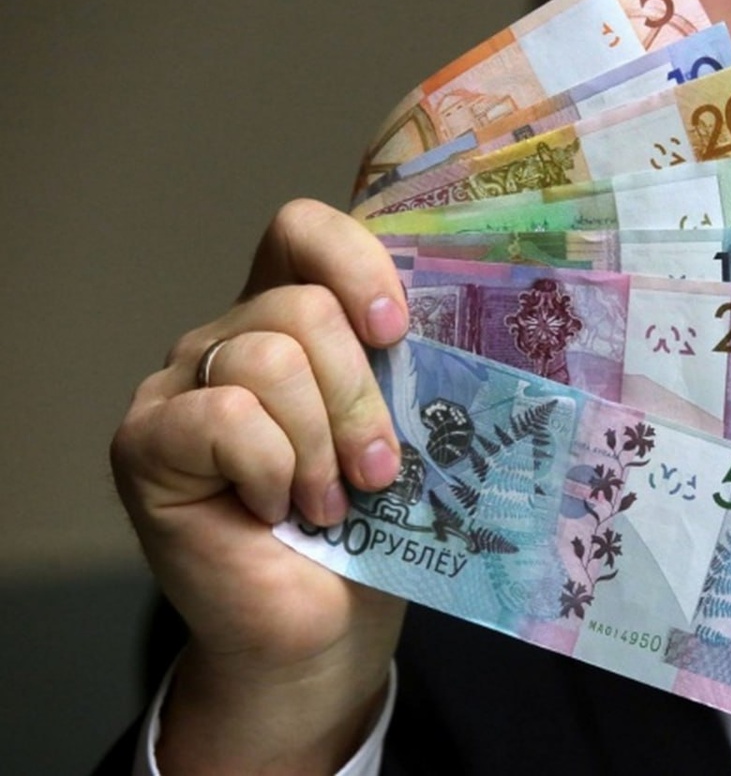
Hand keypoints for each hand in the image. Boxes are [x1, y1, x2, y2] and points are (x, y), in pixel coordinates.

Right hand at [110, 199, 408, 772]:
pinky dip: (272, 471)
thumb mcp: (406, 433)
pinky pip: (227, 416)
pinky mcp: (146, 439)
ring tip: (332, 500)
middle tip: (379, 469)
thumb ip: (405, 368)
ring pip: (269, 358)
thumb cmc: (372, 531)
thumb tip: (457, 322)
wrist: (321, 627)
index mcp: (295, 322)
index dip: (355, 260)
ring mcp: (180, 384)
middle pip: (302, 305)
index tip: (397, 330)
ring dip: (321, 444)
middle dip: (360, 396)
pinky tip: (275, 510)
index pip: (303, 231)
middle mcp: (231, 337)